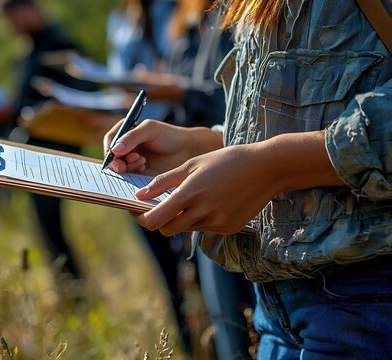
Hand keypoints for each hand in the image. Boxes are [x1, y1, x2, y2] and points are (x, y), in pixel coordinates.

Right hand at [103, 119, 222, 174]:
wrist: (187, 151)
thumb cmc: (169, 136)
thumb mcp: (150, 130)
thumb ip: (131, 137)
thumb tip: (114, 150)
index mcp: (126, 132)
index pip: (110, 140)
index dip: (109, 148)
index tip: (114, 155)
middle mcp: (125, 147)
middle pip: (111, 156)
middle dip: (117, 161)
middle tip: (124, 164)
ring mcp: (130, 161)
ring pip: (119, 168)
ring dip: (127, 166)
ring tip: (142, 161)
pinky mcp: (137, 174)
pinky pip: (128, 177)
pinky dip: (133, 174)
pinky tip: (144, 167)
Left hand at [134, 144, 278, 234]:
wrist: (268, 168)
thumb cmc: (227, 160)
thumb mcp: (192, 164)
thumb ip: (164, 181)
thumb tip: (140, 195)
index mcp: (190, 194)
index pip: (155, 219)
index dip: (143, 218)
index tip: (138, 212)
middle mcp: (203, 212)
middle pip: (167, 229)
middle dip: (161, 220)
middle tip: (160, 206)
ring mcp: (217, 222)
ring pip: (186, 228)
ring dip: (182, 218)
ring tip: (192, 197)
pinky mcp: (229, 228)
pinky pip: (205, 228)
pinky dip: (201, 219)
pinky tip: (212, 201)